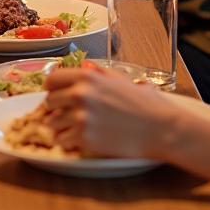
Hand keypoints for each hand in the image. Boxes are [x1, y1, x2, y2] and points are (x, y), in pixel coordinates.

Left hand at [44, 66, 180, 159]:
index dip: (53, 89)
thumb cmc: (144, 103)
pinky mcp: (85, 139)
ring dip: (60, 127)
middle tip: (69, 115)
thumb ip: (97, 73)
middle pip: (49, 102)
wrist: (161, 128)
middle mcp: (79, 94)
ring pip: (52, 123)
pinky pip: (62, 141)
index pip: (51, 80)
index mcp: (86, 76)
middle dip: (57, 109)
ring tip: (74, 129)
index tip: (57, 95)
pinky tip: (80, 140)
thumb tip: (81, 66)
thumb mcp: (119, 79)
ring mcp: (81, 117)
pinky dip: (68, 142)